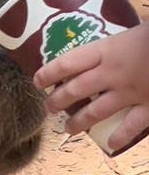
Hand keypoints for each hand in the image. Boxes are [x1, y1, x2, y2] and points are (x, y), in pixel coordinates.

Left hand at [33, 19, 148, 151]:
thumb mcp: (137, 30)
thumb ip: (119, 42)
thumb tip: (109, 44)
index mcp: (107, 49)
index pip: (67, 63)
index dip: (48, 73)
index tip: (37, 81)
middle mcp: (112, 72)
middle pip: (76, 89)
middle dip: (58, 100)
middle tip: (48, 107)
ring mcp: (131, 91)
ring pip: (96, 110)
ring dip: (79, 121)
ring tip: (67, 128)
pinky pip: (132, 125)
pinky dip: (120, 136)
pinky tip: (110, 144)